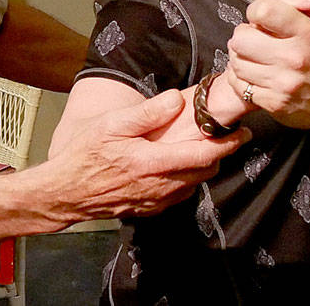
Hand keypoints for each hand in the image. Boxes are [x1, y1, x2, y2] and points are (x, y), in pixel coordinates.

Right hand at [50, 90, 246, 219]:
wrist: (67, 193)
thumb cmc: (86, 155)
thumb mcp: (111, 125)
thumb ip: (146, 113)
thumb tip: (176, 100)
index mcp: (153, 163)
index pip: (203, 156)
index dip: (227, 144)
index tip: (243, 132)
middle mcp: (160, 186)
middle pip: (205, 171)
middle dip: (220, 153)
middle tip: (228, 135)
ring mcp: (156, 201)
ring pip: (194, 184)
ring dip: (204, 166)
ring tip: (204, 146)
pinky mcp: (150, 209)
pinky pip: (179, 194)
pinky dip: (188, 179)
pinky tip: (180, 164)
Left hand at [225, 0, 309, 131]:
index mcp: (306, 31)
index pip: (263, 11)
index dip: (256, 12)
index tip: (262, 19)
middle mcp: (295, 56)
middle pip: (241, 38)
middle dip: (244, 37)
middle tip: (253, 40)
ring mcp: (284, 82)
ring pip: (237, 62)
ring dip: (241, 59)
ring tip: (254, 58)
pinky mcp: (274, 103)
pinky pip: (240, 86)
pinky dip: (243, 81)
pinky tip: (256, 77)